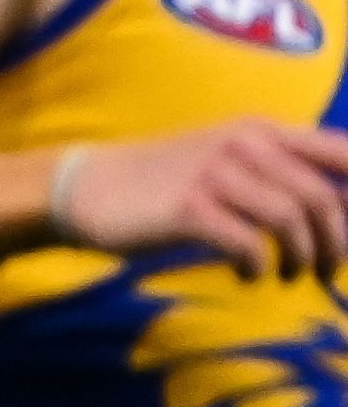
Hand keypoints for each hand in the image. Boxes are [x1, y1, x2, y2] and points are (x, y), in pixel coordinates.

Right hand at [61, 120, 347, 279]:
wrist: (85, 186)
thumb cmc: (161, 181)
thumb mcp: (223, 161)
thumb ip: (276, 173)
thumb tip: (336, 213)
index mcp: (259, 130)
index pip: (340, 151)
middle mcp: (243, 144)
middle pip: (320, 196)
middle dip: (336, 242)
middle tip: (329, 271)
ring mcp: (214, 174)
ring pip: (289, 220)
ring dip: (301, 258)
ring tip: (288, 276)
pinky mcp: (188, 208)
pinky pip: (248, 243)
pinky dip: (257, 267)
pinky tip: (246, 275)